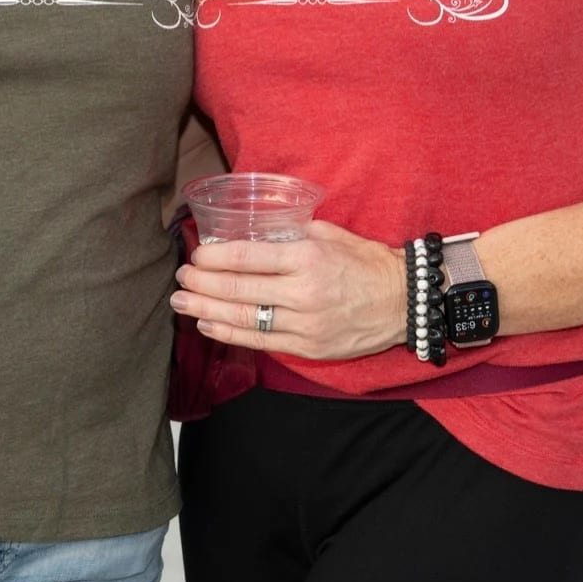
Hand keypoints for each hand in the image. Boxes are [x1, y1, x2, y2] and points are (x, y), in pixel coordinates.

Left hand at [172, 221, 405, 360]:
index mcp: (306, 257)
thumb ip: (291, 234)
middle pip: (238, 289)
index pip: (247, 257)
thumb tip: (253, 234)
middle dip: (202, 284)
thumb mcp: (329, 234)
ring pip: (244, 319)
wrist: (402, 301)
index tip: (195, 255)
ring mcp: (304, 324)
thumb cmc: (365, 261)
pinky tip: (209, 325)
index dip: (214, 257)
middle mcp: (302, 292)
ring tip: (182, 303)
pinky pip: (260, 341)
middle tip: (180, 278)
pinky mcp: (307, 347)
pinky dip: (230, 334)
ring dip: (206, 310)